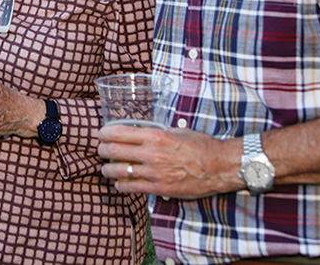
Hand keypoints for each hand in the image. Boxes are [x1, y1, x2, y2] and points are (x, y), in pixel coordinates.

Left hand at [98, 123, 241, 198]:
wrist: (219, 166)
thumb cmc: (200, 145)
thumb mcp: (177, 131)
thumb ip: (157, 133)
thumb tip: (140, 133)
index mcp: (155, 135)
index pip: (119, 132)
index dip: (105, 133)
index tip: (101, 134)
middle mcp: (152, 153)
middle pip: (114, 151)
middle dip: (102, 150)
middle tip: (100, 150)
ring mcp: (155, 173)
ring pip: (120, 171)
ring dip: (108, 170)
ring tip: (105, 169)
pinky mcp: (160, 189)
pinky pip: (133, 188)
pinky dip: (121, 186)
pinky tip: (119, 184)